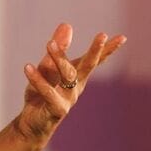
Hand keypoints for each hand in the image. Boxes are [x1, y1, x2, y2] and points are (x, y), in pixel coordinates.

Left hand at [14, 23, 125, 149]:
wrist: (31, 125)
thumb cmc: (40, 95)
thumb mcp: (47, 68)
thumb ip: (57, 49)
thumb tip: (67, 25)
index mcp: (77, 76)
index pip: (94, 60)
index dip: (108, 49)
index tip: (122, 38)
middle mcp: (76, 86)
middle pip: (88, 66)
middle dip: (96, 50)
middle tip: (103, 35)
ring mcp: (69, 98)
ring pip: (67, 75)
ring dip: (59, 57)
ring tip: (48, 43)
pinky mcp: (57, 109)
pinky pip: (47, 91)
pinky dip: (37, 79)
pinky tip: (27, 67)